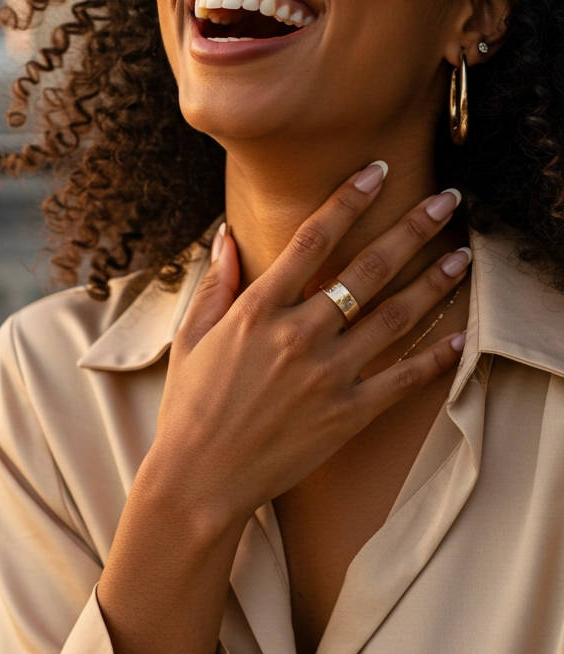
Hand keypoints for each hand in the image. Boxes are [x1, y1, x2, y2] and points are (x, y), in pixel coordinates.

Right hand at [149, 166, 468, 530]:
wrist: (200, 481)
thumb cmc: (191, 408)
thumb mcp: (191, 337)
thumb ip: (217, 282)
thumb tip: (228, 233)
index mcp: (259, 309)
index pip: (313, 239)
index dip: (349, 200)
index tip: (377, 172)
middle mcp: (298, 334)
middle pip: (366, 268)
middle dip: (410, 229)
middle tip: (444, 200)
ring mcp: (327, 374)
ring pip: (394, 316)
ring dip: (434, 282)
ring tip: (461, 255)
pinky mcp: (348, 414)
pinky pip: (402, 378)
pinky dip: (435, 356)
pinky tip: (459, 335)